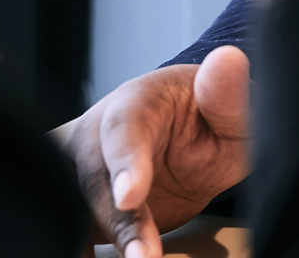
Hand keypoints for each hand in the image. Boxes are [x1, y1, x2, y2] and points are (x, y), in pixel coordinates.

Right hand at [52, 46, 251, 257]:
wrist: (189, 142)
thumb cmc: (208, 118)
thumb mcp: (230, 109)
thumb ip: (229, 95)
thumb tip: (229, 59)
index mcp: (136, 102)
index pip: (124, 128)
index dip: (125, 162)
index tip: (132, 196)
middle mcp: (97, 134)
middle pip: (90, 178)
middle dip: (116, 221)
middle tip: (145, 255)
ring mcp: (80, 170)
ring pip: (67, 205)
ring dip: (88, 240)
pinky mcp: (79, 205)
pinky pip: (68, 228)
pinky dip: (79, 247)